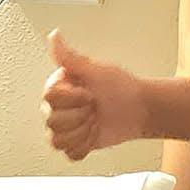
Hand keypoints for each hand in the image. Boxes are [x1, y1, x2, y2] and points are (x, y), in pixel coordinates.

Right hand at [42, 32, 149, 160]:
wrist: (140, 110)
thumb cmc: (122, 88)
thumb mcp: (96, 69)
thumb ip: (70, 57)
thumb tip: (53, 36)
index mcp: (59, 87)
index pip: (50, 99)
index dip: (72, 100)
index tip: (89, 94)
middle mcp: (58, 106)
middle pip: (52, 122)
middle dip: (80, 117)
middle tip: (95, 108)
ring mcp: (66, 126)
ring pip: (58, 140)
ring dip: (82, 133)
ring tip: (95, 121)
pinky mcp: (75, 142)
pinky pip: (69, 152)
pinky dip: (85, 146)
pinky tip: (94, 134)